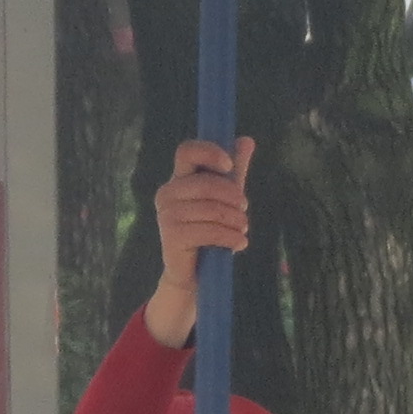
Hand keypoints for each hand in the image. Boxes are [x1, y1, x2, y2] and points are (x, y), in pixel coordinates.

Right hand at [143, 138, 255, 347]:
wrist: (195, 273)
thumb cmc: (210, 230)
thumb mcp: (225, 198)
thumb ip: (234, 171)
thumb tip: (247, 140)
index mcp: (178, 178)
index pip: (186, 151)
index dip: (209, 152)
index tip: (229, 166)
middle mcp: (167, 193)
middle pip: (205, 183)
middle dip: (233, 196)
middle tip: (245, 209)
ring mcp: (166, 215)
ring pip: (211, 209)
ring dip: (235, 220)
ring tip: (243, 229)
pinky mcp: (171, 236)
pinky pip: (208, 231)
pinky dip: (230, 237)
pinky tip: (240, 244)